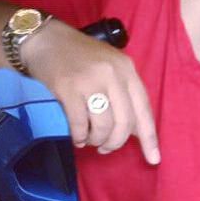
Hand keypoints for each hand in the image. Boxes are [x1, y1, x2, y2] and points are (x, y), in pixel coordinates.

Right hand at [22, 18, 159, 163]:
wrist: (46, 40)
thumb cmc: (80, 57)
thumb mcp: (110, 68)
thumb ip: (125, 95)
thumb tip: (137, 132)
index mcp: (128, 69)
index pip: (144, 109)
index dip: (149, 138)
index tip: (154, 160)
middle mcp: (113, 74)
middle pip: (125, 122)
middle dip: (116, 142)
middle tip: (105, 148)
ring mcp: (91, 80)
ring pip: (103, 125)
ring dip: (96, 140)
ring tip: (89, 139)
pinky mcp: (68, 88)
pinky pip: (79, 124)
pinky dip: (79, 136)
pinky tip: (77, 137)